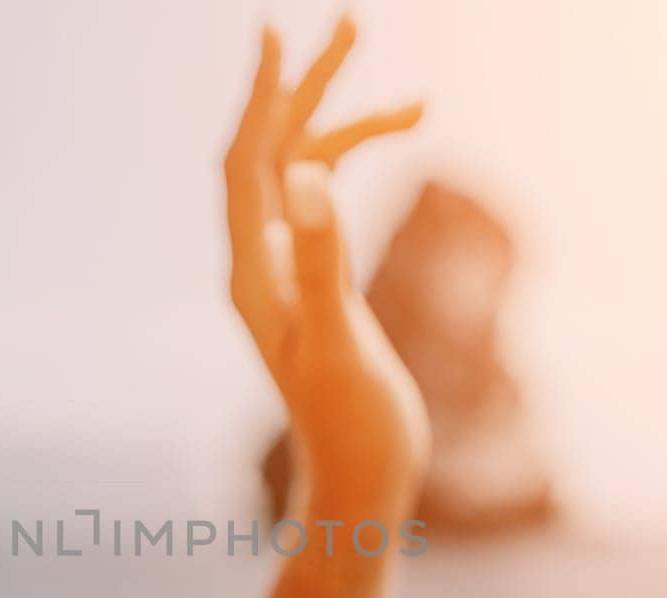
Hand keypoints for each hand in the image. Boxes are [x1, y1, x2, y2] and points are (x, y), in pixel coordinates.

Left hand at [225, 15, 431, 520]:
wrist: (357, 481)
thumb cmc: (350, 426)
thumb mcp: (341, 342)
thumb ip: (324, 262)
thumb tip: (310, 178)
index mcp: (254, 269)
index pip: (246, 159)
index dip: (263, 93)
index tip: (280, 31)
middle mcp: (261, 263)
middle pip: (274, 152)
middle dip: (311, 88)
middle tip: (350, 21)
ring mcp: (288, 273)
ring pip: (306, 176)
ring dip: (350, 128)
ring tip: (420, 104)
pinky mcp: (318, 286)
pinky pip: (327, 206)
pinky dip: (359, 170)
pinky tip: (398, 151)